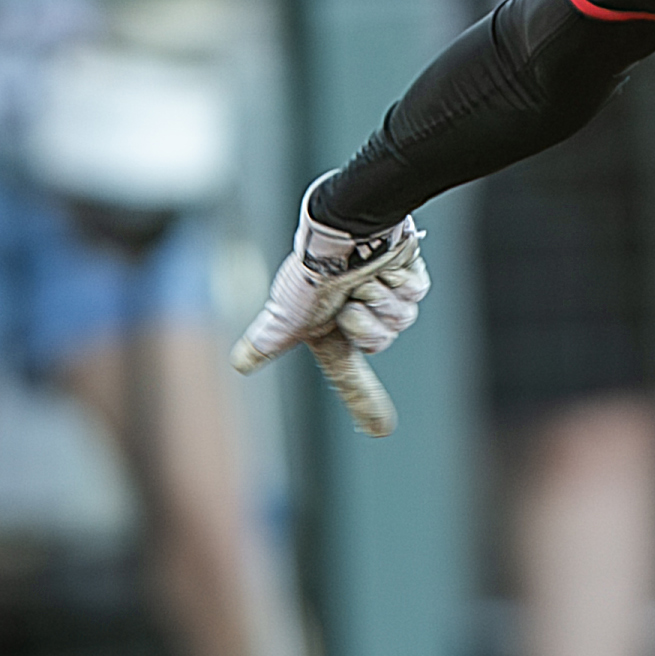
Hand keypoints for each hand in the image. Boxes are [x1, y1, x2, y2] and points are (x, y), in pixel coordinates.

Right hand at [231, 175, 429, 436]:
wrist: (345, 226)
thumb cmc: (312, 268)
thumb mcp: (287, 310)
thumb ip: (270, 338)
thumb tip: (240, 363)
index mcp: (331, 328)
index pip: (350, 374)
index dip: (365, 401)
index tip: (381, 429)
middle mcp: (358, 313)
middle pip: (380, 342)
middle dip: (367, 323)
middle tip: (351, 301)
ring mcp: (385, 294)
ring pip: (401, 318)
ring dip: (382, 298)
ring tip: (366, 277)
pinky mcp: (408, 275)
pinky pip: (415, 292)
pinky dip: (400, 279)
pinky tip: (387, 263)